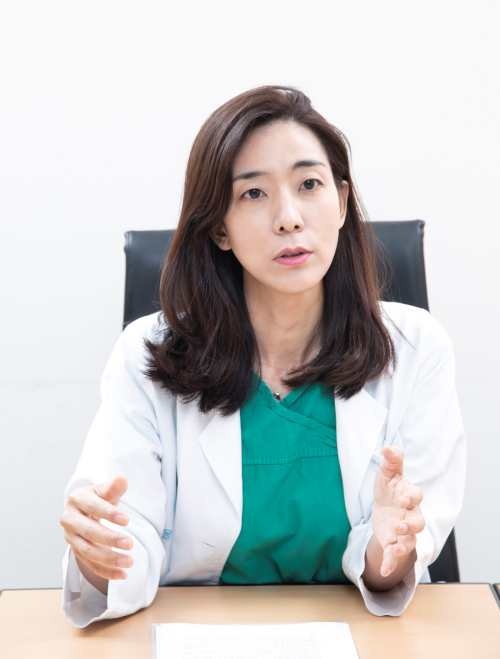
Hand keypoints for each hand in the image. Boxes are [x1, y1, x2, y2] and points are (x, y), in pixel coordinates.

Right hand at [59, 475, 133, 580]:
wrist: (82, 509)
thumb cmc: (97, 498)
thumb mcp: (104, 490)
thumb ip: (113, 487)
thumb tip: (122, 479)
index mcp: (77, 499)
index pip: (92, 506)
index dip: (109, 513)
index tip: (127, 519)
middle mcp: (69, 519)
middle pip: (88, 532)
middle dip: (110, 539)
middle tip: (130, 544)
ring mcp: (70, 537)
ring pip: (88, 551)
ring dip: (109, 559)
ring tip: (129, 561)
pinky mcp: (75, 551)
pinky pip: (89, 565)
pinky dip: (106, 571)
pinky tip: (122, 574)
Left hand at [372, 446, 424, 576]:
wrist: (384, 508)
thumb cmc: (390, 489)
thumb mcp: (387, 474)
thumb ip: (391, 461)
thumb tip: (388, 447)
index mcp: (409, 496)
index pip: (415, 495)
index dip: (411, 496)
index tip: (403, 496)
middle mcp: (410, 515)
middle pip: (418, 521)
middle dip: (411, 524)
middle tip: (401, 524)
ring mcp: (404, 532)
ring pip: (410, 541)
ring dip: (403, 544)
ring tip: (394, 546)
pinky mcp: (395, 544)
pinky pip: (396, 556)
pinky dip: (391, 564)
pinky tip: (384, 571)